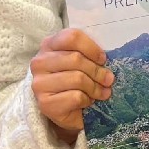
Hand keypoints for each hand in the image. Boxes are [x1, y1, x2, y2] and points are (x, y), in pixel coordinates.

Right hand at [29, 28, 113, 146]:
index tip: (102, 59)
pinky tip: (86, 102)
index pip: (71, 37)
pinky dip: (86, 100)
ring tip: (101, 93)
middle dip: (98, 71)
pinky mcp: (45, 104)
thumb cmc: (77, 81)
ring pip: (77, 78)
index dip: (92, 48)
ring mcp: (39, 84)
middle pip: (76, 59)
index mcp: (49, 45)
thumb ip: (89, 54)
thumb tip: (105, 60)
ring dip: (95, 87)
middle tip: (108, 80)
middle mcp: (39, 63)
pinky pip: (75, 97)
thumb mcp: (82, 61)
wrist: (68, 111)